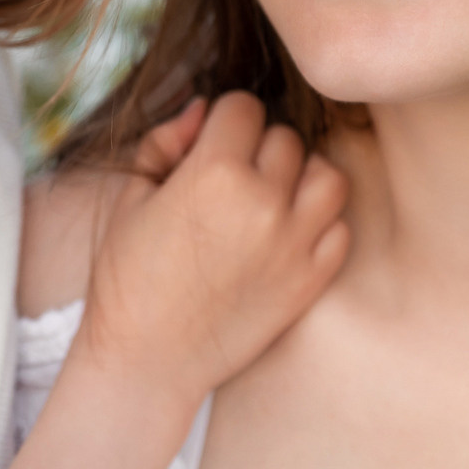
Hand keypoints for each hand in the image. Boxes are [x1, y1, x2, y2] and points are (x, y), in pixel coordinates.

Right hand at [78, 91, 348, 409]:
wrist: (147, 360)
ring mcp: (293, 244)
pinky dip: (319, 222)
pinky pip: (339, 228)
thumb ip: (167, 142)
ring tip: (272, 194)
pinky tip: (287, 232)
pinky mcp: (310, 281)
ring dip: (301, 176)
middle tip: (233, 174)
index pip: (243, 107)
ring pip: (326, 175)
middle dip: (258, 146)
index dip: (224, 118)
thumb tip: (202, 109)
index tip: (212, 141)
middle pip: (285, 138)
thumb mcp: (134, 197)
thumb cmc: (129, 276)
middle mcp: (262, 203)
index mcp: (213, 174)